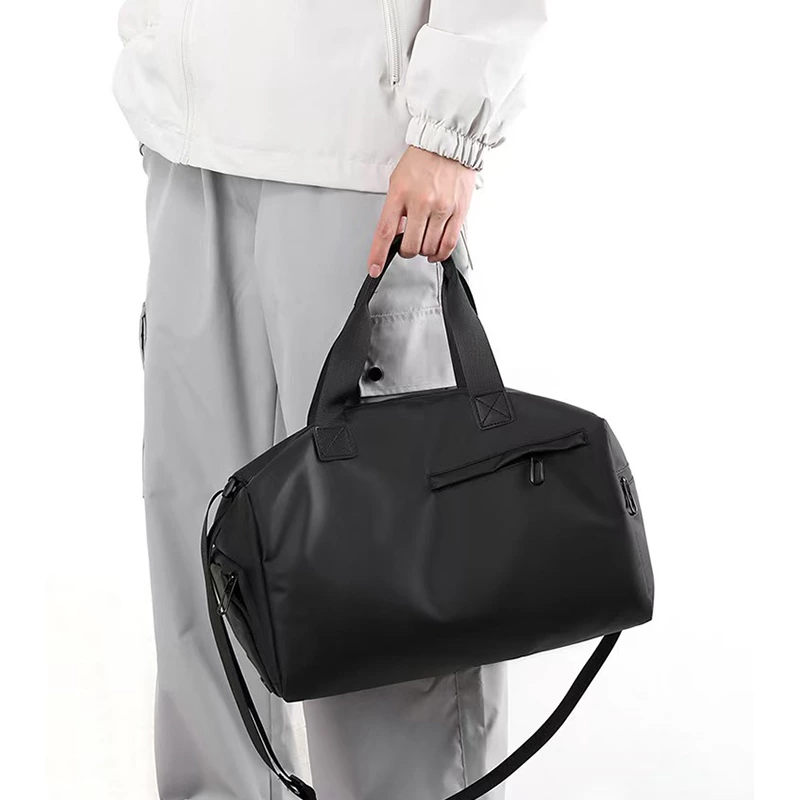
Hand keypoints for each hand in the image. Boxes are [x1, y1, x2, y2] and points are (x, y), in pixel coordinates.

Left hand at [368, 147, 476, 275]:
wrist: (448, 143)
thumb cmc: (422, 160)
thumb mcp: (398, 181)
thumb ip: (395, 209)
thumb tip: (395, 234)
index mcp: (400, 194)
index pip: (385, 232)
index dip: (378, 254)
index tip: (374, 269)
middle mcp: (421, 202)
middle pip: (410, 245)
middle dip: (406, 251)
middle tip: (407, 245)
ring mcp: (441, 208)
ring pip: (429, 247)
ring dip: (423, 251)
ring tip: (423, 241)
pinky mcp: (459, 211)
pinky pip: (448, 244)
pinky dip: (440, 253)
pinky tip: (436, 252)